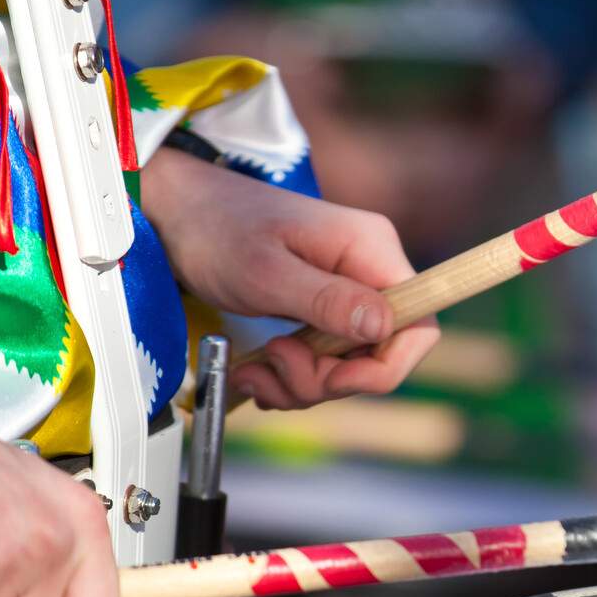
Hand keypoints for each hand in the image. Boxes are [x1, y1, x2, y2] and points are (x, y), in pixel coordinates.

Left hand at [140, 147, 439, 408]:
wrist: (178, 212)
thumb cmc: (216, 229)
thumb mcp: (265, 271)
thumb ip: (326, 300)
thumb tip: (383, 327)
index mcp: (370, 250)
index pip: (419, 325)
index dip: (386, 367)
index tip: (333, 379)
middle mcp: (368, 271)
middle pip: (380, 356)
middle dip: (326, 380)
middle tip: (273, 369)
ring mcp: (346, 293)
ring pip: (347, 367)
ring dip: (299, 384)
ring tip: (253, 372)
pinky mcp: (322, 311)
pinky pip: (324, 362)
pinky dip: (289, 377)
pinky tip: (255, 370)